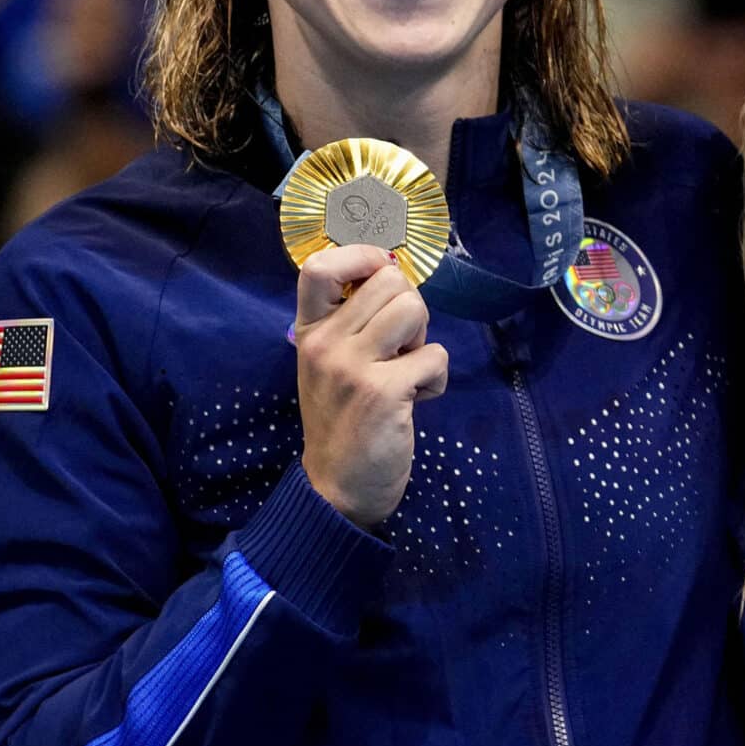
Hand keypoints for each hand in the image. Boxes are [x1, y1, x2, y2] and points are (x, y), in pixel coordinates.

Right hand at [294, 245, 449, 528]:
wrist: (337, 489)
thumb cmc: (340, 421)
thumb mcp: (328, 365)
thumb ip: (350, 323)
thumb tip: (393, 275)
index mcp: (308, 332)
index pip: (319, 266)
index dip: (361, 256)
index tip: (380, 275)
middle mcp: (325, 343)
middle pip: (388, 280)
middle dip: (409, 308)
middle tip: (400, 347)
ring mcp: (352, 368)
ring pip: (413, 309)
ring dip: (423, 340)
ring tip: (407, 371)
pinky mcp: (383, 393)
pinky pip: (435, 356)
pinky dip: (436, 379)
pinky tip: (416, 400)